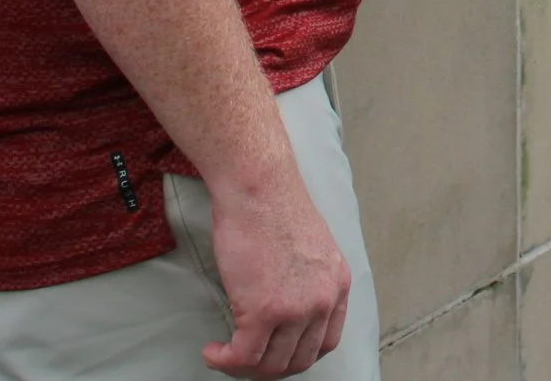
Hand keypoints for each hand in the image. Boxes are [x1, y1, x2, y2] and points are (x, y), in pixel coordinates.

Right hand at [202, 172, 350, 377]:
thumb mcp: (310, 248)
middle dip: (269, 368)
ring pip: (271, 365)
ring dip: (243, 367)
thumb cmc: (274, 206)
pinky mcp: (265, 311)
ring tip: (225, 356)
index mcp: (337, 284)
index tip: (275, 353)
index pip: (326, 342)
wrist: (258, 188)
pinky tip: (213, 351)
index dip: (297, 355)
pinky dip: (224, 360)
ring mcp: (296, 309)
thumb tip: (285, 303)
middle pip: (299, 359)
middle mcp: (323, 300)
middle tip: (244, 359)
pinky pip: (243, 356)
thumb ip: (307, 280)